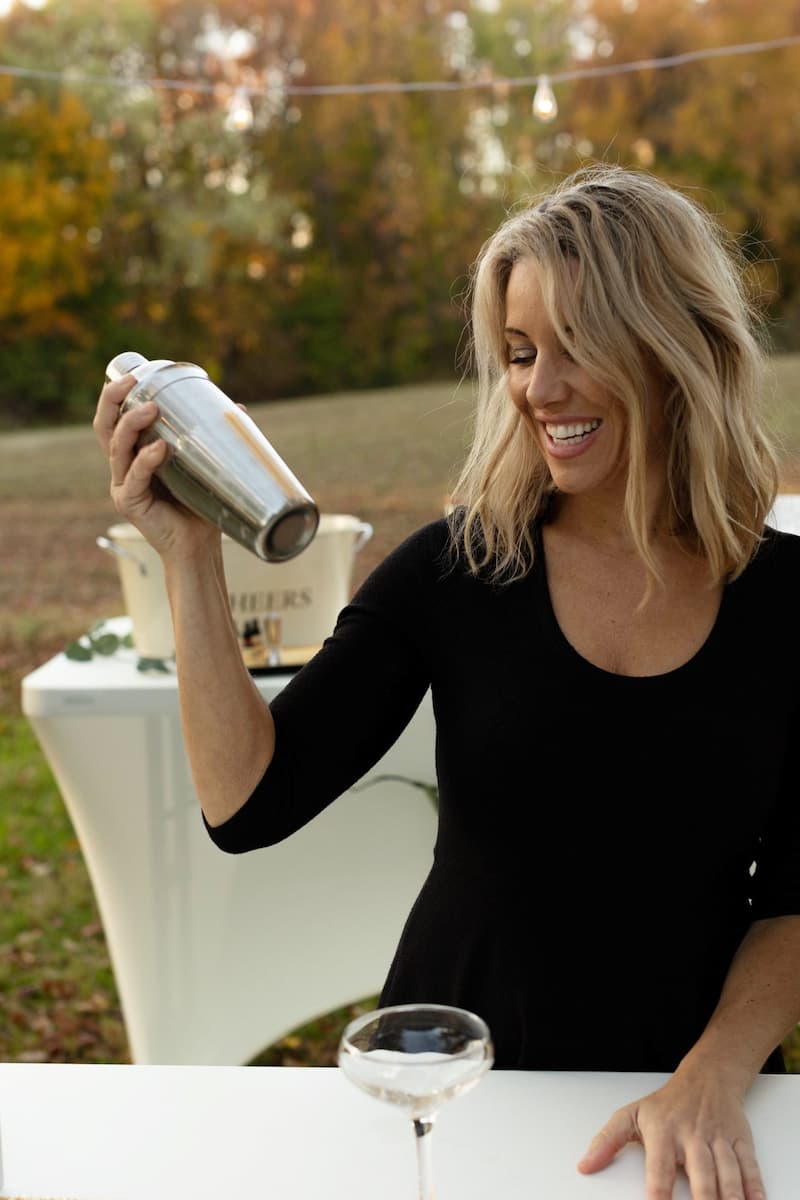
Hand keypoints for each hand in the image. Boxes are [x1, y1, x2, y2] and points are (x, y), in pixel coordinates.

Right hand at [93, 374, 218, 560]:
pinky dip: (146, 461)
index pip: (114, 418)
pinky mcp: (130, 504)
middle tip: (133, 382)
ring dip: (131, 424)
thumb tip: (240, 408)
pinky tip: (160, 449)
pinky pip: (133, 478)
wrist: (200, 548)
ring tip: (152, 409)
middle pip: (104, 427)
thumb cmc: (201, 507)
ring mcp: (123, 486)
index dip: (117, 395)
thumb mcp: (205, 466)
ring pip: (116, 448)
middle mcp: (122, 468)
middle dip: (113, 400)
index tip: (136, 373)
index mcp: (134, 455)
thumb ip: (214, 439)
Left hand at [577, 1068, 765, 1199]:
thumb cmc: (666, 1104)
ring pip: (728, 1174)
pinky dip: (755, 1188)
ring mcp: (719, 1139)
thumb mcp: (630, 1115)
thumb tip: (584, 1166)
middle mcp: (692, 1136)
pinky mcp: (741, 1141)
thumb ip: (606, 1142)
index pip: (659, 1170)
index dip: (659, 1194)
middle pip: (700, 1176)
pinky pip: (750, 1167)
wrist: (707, 1077)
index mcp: (662, 1132)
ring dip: (730, 1198)